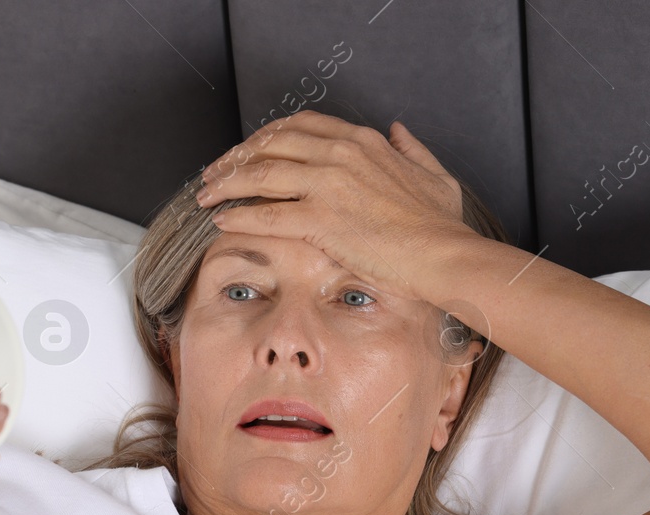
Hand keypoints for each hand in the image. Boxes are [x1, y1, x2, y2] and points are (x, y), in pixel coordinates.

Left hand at [195, 110, 473, 302]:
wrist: (443, 254)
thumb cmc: (440, 223)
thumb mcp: (434, 173)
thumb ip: (412, 147)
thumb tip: (398, 129)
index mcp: (362, 140)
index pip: (298, 125)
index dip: (265, 136)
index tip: (248, 150)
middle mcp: (340, 154)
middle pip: (270, 144)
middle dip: (236, 157)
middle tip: (215, 173)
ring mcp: (328, 185)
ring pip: (261, 175)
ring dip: (226, 185)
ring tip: (207, 196)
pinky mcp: (321, 219)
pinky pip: (267, 214)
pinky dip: (240, 216)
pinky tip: (223, 221)